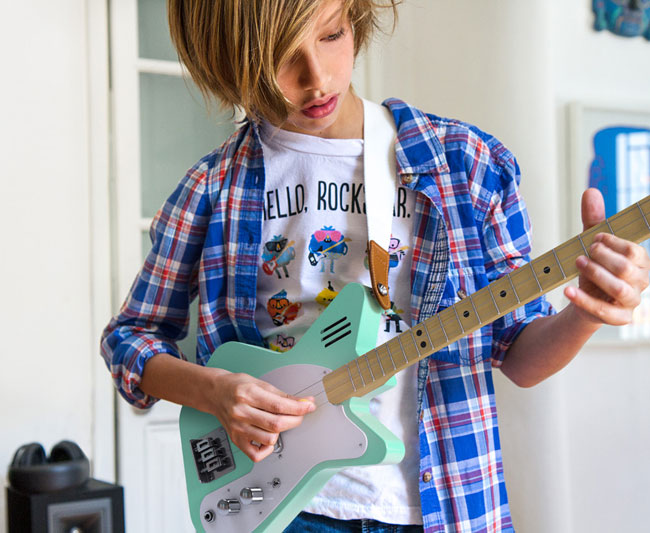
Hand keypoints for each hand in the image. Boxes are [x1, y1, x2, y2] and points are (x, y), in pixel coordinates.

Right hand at [207, 369, 315, 461]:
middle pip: (276, 424)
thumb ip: (282, 395)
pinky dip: (266, 448)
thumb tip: (303, 402)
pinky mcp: (236, 440)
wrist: (215, 393)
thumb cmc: (236, 386)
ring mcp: (238, 428)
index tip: (309, 406)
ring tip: (278, 422)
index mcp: (247, 394)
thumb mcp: (260, 383)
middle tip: (300, 414)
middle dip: (295, 419)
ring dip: (280, 432)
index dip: (299, 407)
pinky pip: (256, 454)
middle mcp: (241, 412)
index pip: (279, 405)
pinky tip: (268, 436)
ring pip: (269, 439)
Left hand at [564, 188, 649, 326]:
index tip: (594, 238)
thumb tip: (591, 191)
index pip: (634, 251)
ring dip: (596, 275)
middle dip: (604, 258)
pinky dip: (584, 300)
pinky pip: (604, 311)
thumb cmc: (595, 270)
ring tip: (578, 263)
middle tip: (584, 252)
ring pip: (620, 289)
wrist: (584, 301)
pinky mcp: (618, 318)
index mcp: (640, 262)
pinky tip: (568, 290)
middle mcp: (640, 282)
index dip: (613, 243)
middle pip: (627, 269)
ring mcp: (631, 302)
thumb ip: (593, 221)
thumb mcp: (592, 245)